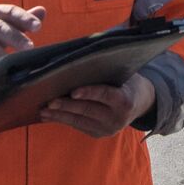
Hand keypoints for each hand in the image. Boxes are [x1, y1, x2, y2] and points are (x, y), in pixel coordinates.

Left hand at [40, 74, 155, 137]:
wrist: (140, 103)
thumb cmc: (126, 81)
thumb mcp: (124, 74)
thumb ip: (107, 67)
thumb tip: (86, 50)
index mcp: (125, 100)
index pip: (105, 95)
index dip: (89, 93)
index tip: (73, 92)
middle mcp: (117, 118)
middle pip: (88, 110)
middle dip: (67, 106)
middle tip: (50, 102)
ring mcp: (107, 129)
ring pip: (79, 121)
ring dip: (59, 116)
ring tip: (43, 111)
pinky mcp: (98, 134)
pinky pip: (78, 126)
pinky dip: (63, 120)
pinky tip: (49, 116)